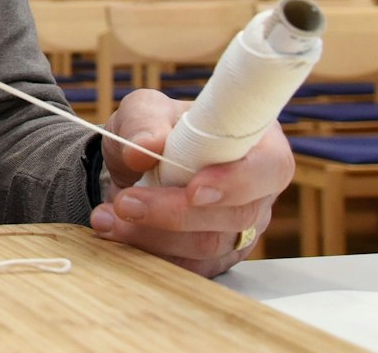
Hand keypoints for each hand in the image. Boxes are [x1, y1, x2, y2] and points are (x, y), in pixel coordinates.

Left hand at [91, 89, 293, 276]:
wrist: (138, 166)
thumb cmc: (157, 130)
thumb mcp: (145, 110)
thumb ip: (144, 121)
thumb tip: (143, 147)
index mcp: (259, 144)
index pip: (269, 167)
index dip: (236, 181)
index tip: (194, 190)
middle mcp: (259, 191)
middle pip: (236, 215)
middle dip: (175, 214)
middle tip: (127, 202)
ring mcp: (243, 229)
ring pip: (209, 246)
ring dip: (152, 235)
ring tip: (108, 216)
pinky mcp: (218, 257)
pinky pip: (190, 267)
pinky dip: (148, 253)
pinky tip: (116, 232)